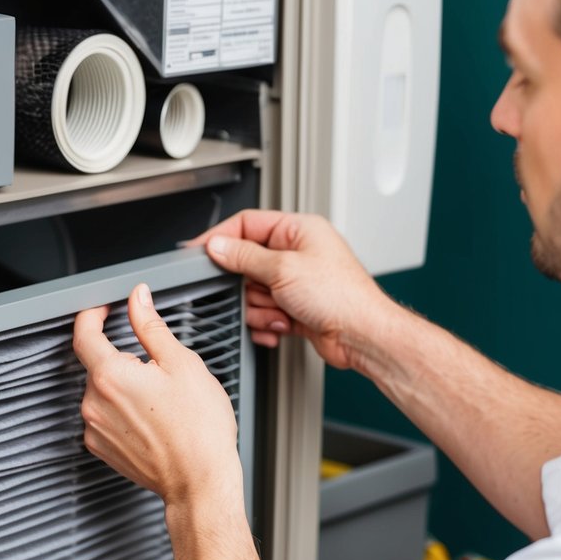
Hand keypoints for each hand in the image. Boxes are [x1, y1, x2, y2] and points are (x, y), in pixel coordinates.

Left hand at [73, 283, 244, 511]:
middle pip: (98, 365)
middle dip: (123, 359)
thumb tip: (138, 300)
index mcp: (111, 376)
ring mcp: (96, 429)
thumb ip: (151, 326)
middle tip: (158, 368)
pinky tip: (153, 419)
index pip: (84, 334)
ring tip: (161, 401)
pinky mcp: (102, 449)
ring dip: (124, 386)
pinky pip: (105, 417)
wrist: (201, 482)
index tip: (102, 309)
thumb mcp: (182, 363)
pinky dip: (123, 411)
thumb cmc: (199, 429)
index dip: (92, 315)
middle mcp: (94, 403)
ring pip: (103, 392)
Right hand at [191, 210, 390, 368]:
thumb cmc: (341, 296)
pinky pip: (266, 312)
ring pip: (255, 292)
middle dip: (249, 286)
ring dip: (261, 308)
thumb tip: (218, 246)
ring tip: (280, 312)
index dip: (221, 238)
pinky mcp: (297, 308)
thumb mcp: (283, 269)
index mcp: (298, 230)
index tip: (199, 251)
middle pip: (248, 263)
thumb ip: (245, 256)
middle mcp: (298, 253)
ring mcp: (297, 282)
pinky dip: (269, 322)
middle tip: (254, 292)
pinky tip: (283, 326)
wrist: (362, 335)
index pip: (248, 224)